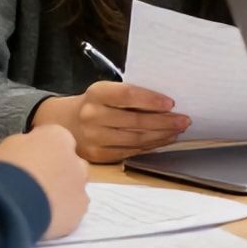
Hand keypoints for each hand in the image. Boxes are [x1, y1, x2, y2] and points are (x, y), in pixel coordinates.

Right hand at [0, 125, 89, 239]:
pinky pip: (73, 208)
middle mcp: (74, 157)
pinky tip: (44, 216)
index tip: (22, 161)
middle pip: (67, 161)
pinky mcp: (80, 208)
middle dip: (54, 169)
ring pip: (73, 186)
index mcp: (56, 136)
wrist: (9, 204)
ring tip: (36, 202)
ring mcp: (80, 184)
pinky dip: (62, 212)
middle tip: (31, 183)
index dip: (37, 150)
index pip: (52, 138)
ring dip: (60, 191)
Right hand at [29, 81, 189, 162]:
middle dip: (164, 121)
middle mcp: (92, 116)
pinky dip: (150, 147)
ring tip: (177, 130)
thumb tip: (165, 104)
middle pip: (135, 121)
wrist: (62, 123)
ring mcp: (94, 138)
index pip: (128, 95)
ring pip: (135, 139)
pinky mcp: (97, 156)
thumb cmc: (93, 104)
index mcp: (96, 93)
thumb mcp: (104, 91)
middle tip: (184, 120)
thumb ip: (128, 96)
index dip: (151, 100)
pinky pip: (130, 151)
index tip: (171, 103)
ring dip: (161, 136)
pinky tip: (162, 141)